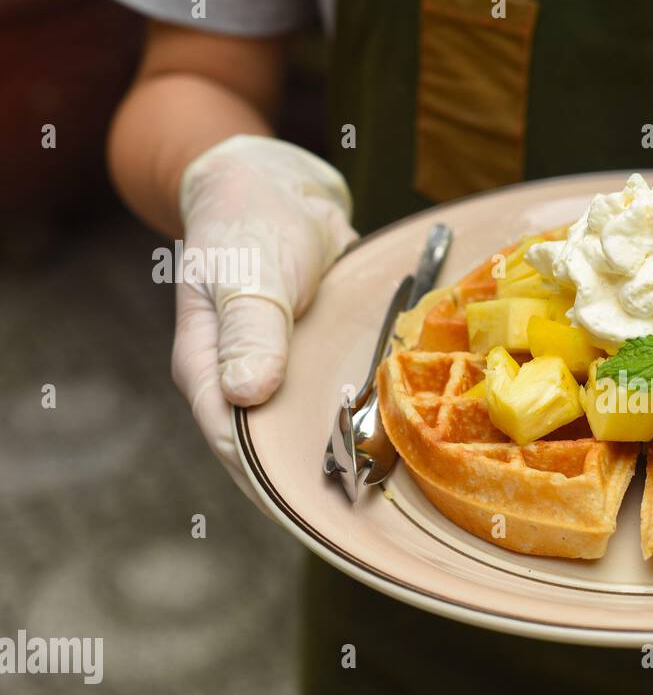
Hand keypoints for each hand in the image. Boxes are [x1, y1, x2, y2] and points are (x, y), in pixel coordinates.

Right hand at [172, 135, 356, 493]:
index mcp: (208, 369)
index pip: (232, 443)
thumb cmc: (249, 225)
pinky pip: (340, 399)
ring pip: (311, 430)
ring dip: (348, 451)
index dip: (270, 480)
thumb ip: (249, 331)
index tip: (315, 506)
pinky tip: (403, 435)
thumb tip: (245, 394)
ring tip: (391, 486)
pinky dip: (366, 414)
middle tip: (366, 509)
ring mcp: (283, 374)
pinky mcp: (317, 362)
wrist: (281, 185)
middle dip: (316, 478)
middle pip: (274, 451)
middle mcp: (244, 382)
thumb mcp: (247, 274)